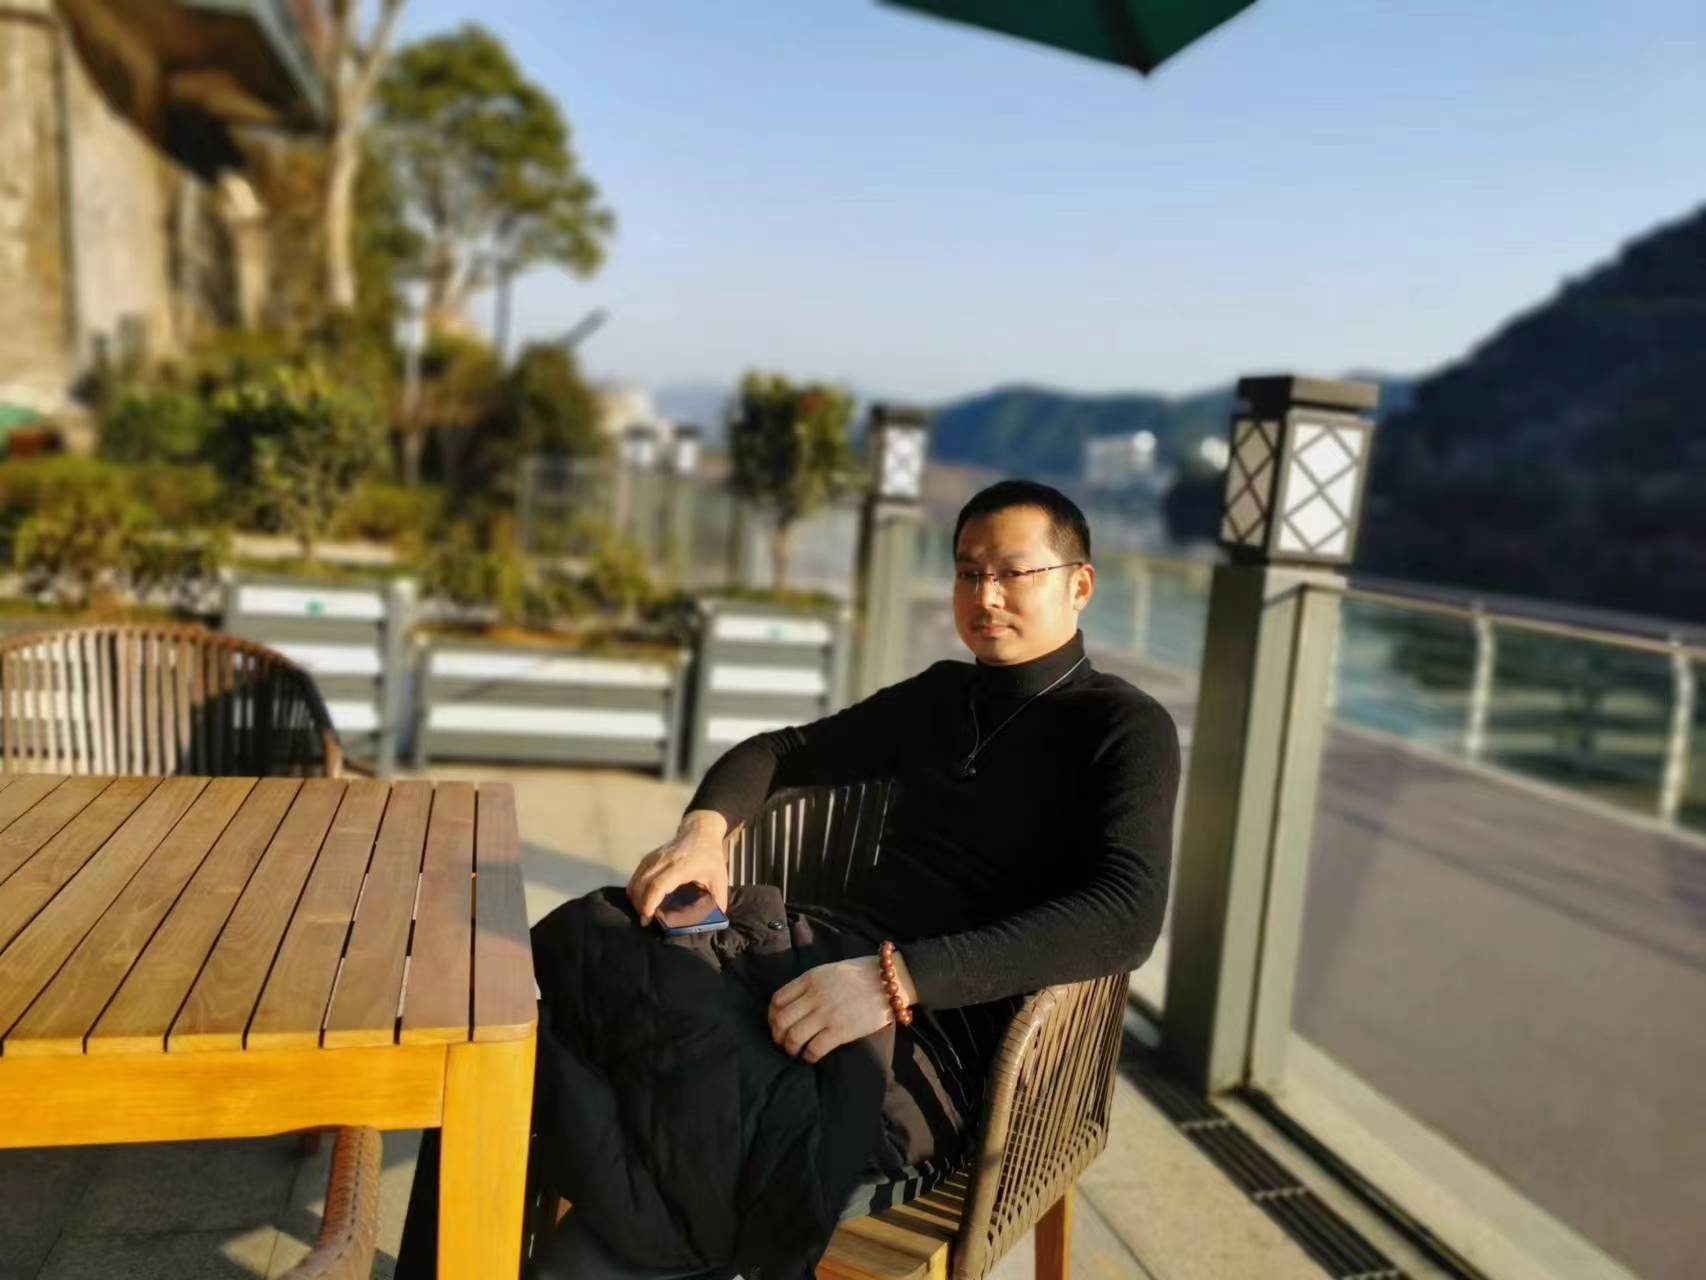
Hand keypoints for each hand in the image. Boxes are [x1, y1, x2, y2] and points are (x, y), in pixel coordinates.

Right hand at [627, 811, 729, 924]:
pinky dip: (634, 888)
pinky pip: (636, 874)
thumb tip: (714, 921)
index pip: (658, 885)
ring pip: (636, 879)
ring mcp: (654, 858)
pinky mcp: (649, 857)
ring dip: (635, 897)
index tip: (647, 917)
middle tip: (645, 920)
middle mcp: (663, 861)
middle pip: (642, 884)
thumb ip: (719, 900)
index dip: (649, 902)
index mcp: (681, 867)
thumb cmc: (710, 856)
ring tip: (642, 911)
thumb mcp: (720, 879)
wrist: (700, 831)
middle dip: (639, 904)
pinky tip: (640, 898)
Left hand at [769, 951, 917, 1063]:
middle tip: (783, 1041)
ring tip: (796, 1051)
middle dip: (777, 1035)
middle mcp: (814, 996)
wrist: (889, 981)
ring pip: (793, 1037)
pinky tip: (811, 1056)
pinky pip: (814, 1049)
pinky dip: (808, 1056)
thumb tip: (794, 1002)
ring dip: (790, 1048)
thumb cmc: (861, 974)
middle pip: (780, 1020)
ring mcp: (826, 1014)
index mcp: (810, 979)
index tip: (776, 1023)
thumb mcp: (829, 971)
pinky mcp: (840, 1030)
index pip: (777, 999)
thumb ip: (811, 984)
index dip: (771, 1015)